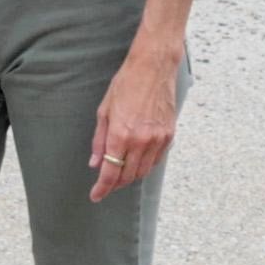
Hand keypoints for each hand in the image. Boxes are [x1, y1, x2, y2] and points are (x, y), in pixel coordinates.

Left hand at [89, 40, 181, 198]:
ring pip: (143, 171)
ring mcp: (158, 139)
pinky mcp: (169, 136)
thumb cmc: (125, 85)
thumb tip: (95, 164)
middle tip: (106, 186)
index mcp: (121, 134)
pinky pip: (156, 160)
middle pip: (127, 176)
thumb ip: (100, 140)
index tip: (96, 196)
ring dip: (130, 177)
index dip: (102, 188)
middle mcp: (141, 141)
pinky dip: (145, 166)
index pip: (111, 172)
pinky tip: (136, 162)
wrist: (153, 68)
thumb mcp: (104, 111)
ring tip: (119, 175)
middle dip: (115, 184)